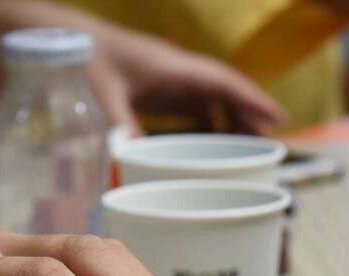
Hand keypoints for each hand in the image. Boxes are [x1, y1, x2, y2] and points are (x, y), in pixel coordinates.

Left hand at [86, 22, 285, 134]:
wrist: (70, 39)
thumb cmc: (87, 61)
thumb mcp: (103, 97)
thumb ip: (120, 126)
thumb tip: (134, 163)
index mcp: (173, 68)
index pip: (223, 82)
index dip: (252, 100)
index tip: (278, 119)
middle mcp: (179, 71)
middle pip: (226, 91)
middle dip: (251, 114)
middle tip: (273, 144)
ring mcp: (172, 79)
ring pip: (214, 98)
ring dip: (234, 119)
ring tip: (252, 149)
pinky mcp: (161, 89)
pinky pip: (197, 104)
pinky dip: (212, 122)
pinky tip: (216, 145)